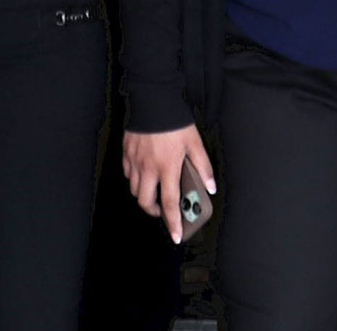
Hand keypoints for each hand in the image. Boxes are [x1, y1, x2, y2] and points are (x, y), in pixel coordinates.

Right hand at [123, 127, 218, 243]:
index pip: (169, 204)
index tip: (175, 235)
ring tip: (156, 193)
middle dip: (154, 212)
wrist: (152, 100)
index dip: (172, 223)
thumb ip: (203, 167)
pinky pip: (128, 174)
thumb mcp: (195, 143)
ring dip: (145, 196)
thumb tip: (209, 187)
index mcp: (167, 168)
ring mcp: (135, 161)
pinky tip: (145, 175)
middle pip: (145, 202)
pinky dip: (136, 180)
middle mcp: (148, 168)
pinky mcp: (126, 153)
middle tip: (164, 211)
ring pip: (135, 190)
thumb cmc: (174, 122)